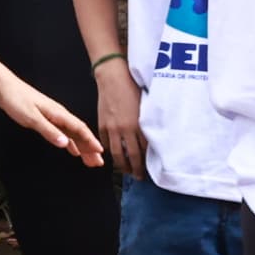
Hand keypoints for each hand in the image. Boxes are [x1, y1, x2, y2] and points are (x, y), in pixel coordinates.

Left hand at [0, 70, 105, 168]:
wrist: (5, 87)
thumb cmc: (17, 100)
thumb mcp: (32, 118)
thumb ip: (49, 131)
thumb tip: (65, 143)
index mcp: (58, 114)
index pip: (80, 129)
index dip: (91, 141)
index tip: (100, 152)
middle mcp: (59, 115)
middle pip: (79, 133)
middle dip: (90, 147)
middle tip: (98, 162)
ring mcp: (54, 116)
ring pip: (73, 134)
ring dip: (82, 146)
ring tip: (90, 159)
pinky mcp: (47, 118)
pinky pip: (64, 132)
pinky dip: (71, 142)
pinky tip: (73, 150)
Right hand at [94, 64, 146, 182]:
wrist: (113, 77)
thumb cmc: (133, 87)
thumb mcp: (145, 105)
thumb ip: (147, 122)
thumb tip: (152, 136)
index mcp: (138, 124)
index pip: (145, 150)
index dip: (147, 162)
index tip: (151, 169)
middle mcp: (125, 129)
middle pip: (131, 156)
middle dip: (136, 169)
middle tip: (140, 177)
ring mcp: (112, 128)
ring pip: (117, 153)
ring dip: (123, 165)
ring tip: (127, 171)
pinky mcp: (102, 124)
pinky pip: (106, 143)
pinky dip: (109, 151)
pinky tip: (114, 156)